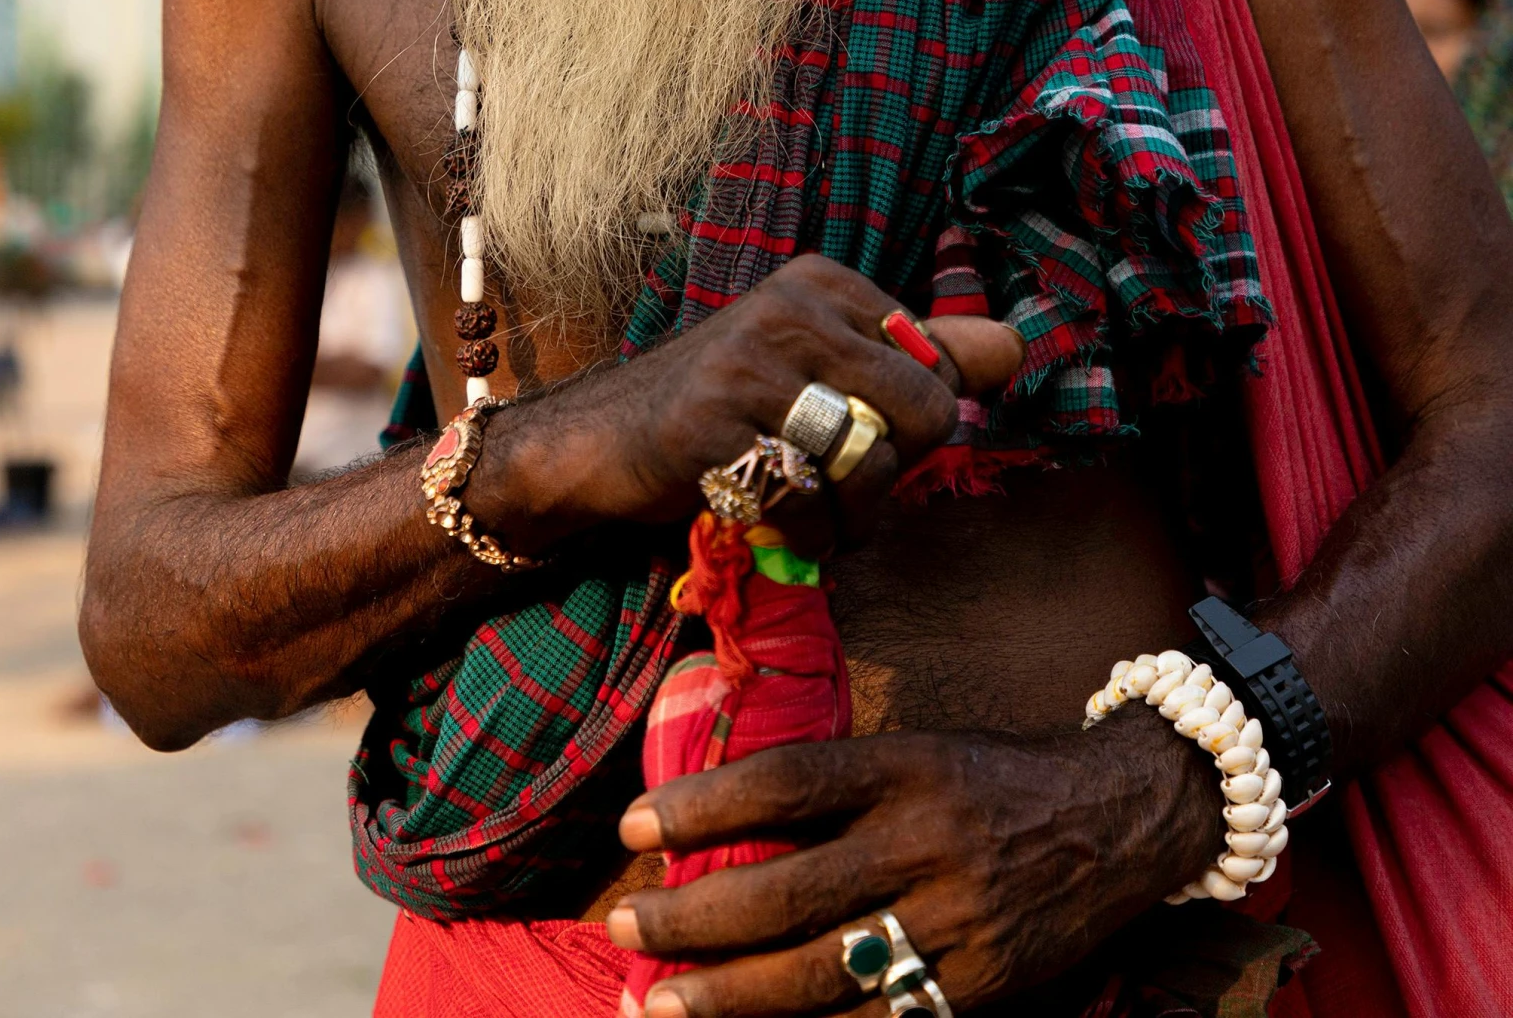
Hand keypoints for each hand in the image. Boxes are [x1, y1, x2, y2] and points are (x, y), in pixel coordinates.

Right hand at [475, 254, 1022, 554]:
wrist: (597, 442)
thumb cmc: (725, 406)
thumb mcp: (823, 362)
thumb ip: (920, 356)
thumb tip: (1015, 346)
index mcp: (826, 282)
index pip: (941, 369)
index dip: (912, 428)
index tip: (855, 430)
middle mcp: (792, 309)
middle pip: (926, 413)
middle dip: (895, 471)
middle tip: (836, 478)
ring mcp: (748, 366)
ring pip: (872, 465)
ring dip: (849, 515)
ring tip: (802, 503)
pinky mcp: (711, 430)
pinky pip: (807, 506)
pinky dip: (801, 535)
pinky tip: (763, 516)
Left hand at [604, 702, 1223, 1014]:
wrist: (1118, 819)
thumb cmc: (991, 778)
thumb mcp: (918, 750)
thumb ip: (835, 785)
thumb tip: (718, 822)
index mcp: (908, 769)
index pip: (787, 783)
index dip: (703, 804)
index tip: (633, 824)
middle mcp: (928, 846)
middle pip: (790, 893)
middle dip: (693, 919)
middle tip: (624, 925)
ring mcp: (955, 929)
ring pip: (819, 977)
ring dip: (727, 998)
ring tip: (656, 1003)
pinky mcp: (976, 994)